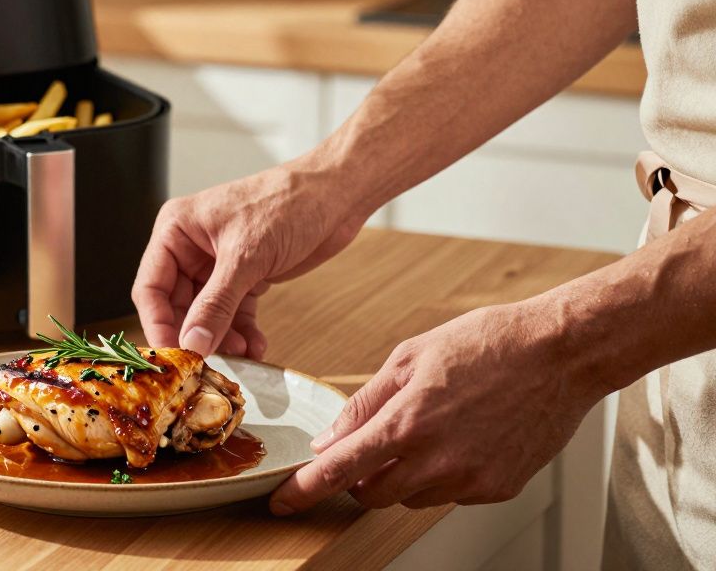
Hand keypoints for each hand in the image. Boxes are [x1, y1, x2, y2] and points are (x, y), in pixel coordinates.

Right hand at [132, 162, 365, 357]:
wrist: (337, 194)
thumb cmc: (288, 203)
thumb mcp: (246, 257)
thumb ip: (217, 304)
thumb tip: (193, 343)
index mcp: (176, 230)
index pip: (151, 287)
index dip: (158, 324)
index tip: (173, 357)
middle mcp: (191, 247)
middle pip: (177, 306)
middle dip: (195, 335)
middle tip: (208, 365)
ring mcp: (218, 263)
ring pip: (207, 314)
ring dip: (222, 338)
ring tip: (241, 355)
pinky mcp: (245, 275)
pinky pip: (234, 313)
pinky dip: (243, 332)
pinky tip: (256, 346)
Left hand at [269, 300, 605, 513]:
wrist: (562, 353)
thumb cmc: (489, 343)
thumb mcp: (411, 356)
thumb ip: (365, 402)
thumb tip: (331, 436)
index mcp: (407, 423)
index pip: (339, 471)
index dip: (305, 490)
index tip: (283, 501)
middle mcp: (436, 461)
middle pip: (372, 495)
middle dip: (359, 478)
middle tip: (369, 448)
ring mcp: (470, 480)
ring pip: (411, 499)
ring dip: (402, 477)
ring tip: (427, 431)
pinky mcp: (498, 489)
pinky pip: (451, 495)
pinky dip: (442, 476)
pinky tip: (460, 439)